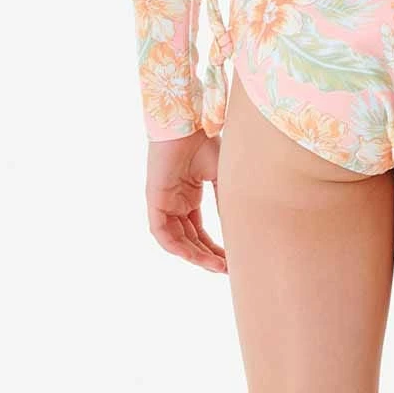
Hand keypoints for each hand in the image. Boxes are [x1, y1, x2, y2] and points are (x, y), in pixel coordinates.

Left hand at [146, 129, 227, 272]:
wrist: (188, 124)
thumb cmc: (204, 142)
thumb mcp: (221, 177)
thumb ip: (225, 202)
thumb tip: (239, 229)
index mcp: (189, 196)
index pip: (199, 231)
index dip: (213, 247)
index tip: (230, 259)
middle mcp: (176, 203)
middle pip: (190, 239)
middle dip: (207, 256)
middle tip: (226, 268)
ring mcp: (164, 203)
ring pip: (178, 240)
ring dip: (196, 256)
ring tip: (216, 266)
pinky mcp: (155, 201)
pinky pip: (162, 233)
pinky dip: (177, 246)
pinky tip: (194, 255)